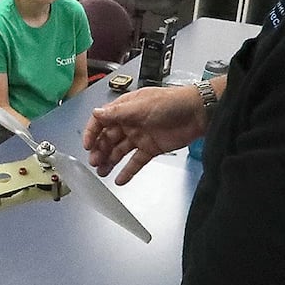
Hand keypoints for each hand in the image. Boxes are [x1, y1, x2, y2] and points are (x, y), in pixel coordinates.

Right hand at [83, 85, 206, 184]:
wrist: (197, 113)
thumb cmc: (170, 103)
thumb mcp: (141, 106)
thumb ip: (117, 113)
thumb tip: (96, 113)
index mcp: (124, 109)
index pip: (101, 121)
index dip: (92, 132)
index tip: (87, 145)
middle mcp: (129, 123)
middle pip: (108, 138)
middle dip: (99, 150)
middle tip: (95, 162)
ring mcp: (140, 137)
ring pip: (119, 151)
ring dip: (110, 161)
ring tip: (102, 173)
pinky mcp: (151, 149)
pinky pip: (136, 162)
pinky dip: (128, 171)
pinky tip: (119, 180)